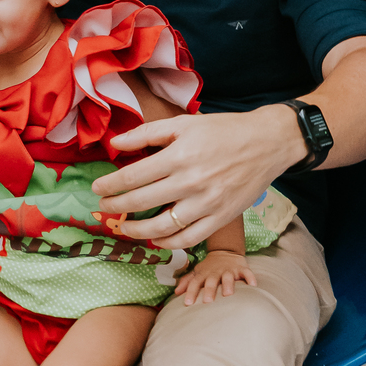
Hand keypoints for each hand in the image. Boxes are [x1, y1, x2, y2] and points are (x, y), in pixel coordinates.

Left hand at [95, 107, 304, 248]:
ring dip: (137, 230)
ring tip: (124, 227)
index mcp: (179, 155)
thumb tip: (115, 144)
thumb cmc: (224, 130)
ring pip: (162, 226)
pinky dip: (168, 242)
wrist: (267, 143)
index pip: (133, 176)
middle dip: (116, 206)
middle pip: (142, 201)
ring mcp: (207, 203)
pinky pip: (189, 238)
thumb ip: (147, 133)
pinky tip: (155, 238)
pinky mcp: (221, 217)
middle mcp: (191, 181)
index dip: (110, 185)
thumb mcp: (185, 123)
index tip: (98, 188)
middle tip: (104, 208)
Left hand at [173, 250, 257, 306]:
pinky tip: (253, 285)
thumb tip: (176, 292)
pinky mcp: (241, 269)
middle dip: (210, 290)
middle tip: (207, 301)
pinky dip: (250, 278)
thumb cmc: (209, 268)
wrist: (225, 252)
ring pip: (228, 277)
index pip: (195, 282)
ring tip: (228, 294)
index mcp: (204, 274)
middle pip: (211, 281)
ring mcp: (229, 270)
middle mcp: (215, 272)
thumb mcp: (197, 272)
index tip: (187, 303)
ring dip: (228, 284)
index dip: (190, 292)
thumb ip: (187, 282)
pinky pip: (247, 273)